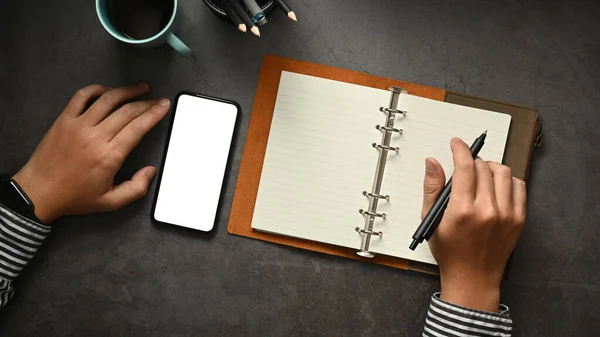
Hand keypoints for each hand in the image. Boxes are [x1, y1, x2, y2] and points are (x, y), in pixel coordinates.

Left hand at [12, 83, 169, 222]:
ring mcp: (77, 125)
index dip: (154, 113)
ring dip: (127, 90)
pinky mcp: (64, 120)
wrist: (38, 192)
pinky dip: (98, 89)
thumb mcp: (111, 202)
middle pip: (127, 111)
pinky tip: (109, 91)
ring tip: (140, 88)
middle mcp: (94, 137)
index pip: (138, 127)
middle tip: (158, 100)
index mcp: (109, 156)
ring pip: (108, 99)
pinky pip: (82, 96)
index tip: (164, 106)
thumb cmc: (74, 197)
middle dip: (147, 103)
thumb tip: (151, 170)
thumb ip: (136, 188)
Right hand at [421, 138, 525, 311]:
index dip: (460, 149)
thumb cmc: (450, 251)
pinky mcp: (519, 219)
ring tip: (481, 175)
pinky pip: (519, 186)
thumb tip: (432, 162)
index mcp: (463, 210)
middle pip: (484, 167)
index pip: (465, 166)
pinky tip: (497, 186)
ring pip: (503, 172)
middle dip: (472, 161)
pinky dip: (508, 180)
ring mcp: (506, 214)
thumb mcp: (431, 220)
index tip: (457, 144)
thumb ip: (432, 188)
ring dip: (490, 168)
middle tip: (465, 167)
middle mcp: (487, 210)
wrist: (473, 277)